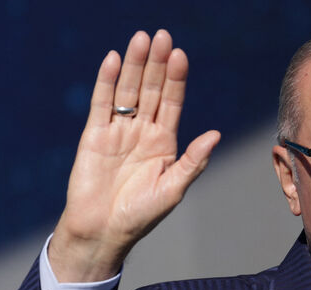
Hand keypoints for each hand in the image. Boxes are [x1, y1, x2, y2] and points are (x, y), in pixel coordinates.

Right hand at [48, 30, 220, 281]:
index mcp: (165, 143)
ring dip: (133, 65)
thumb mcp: (173, 189)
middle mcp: (142, 132)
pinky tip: (113, 59)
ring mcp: (118, 131)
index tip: (180, 55)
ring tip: (140, 39)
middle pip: (150, 89)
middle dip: (156, 63)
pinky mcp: (94, 135)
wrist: (102, 231)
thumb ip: (193, 161)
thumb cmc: (140, 216)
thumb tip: (216, 134)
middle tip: (161, 36)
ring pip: (127, 91)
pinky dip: (106, 81)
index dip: (176, 79)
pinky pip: (102, 103)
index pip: (172, 102)